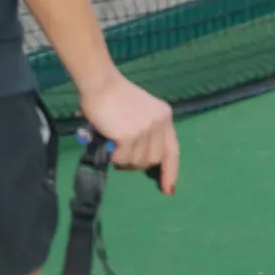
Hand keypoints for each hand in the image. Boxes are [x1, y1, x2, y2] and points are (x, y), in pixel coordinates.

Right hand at [80, 71, 178, 194]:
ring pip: (137, 162)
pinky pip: (122, 158)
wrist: (102, 84)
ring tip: (115, 144)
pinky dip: (114, 155)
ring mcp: (145, 130)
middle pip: (152, 160)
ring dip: (123, 159)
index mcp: (164, 116)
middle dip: (137, 163)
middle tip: (121, 155)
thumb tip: (143, 160)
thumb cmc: (116, 97)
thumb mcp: (141, 113)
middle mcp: (159, 123)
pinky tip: (110, 141)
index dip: (171, 171)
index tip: (169, 189)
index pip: (173, 150)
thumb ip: (147, 132)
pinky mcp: (130, 136)